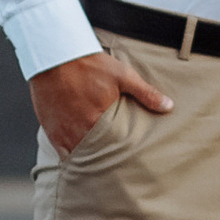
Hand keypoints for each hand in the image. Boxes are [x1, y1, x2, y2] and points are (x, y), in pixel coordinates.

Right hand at [31, 47, 172, 156]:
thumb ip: (145, 93)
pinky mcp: (51, 130)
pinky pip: (61, 152)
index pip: (113, 150)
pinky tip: (77, 155)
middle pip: (95, 154)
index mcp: (98, 122)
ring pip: (78, 155)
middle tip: (114, 164)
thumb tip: (168, 107)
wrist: (55, 56)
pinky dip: (69, 155)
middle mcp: (79, 132)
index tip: (126, 159)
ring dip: (88, 157)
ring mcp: (63, 132)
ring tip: (98, 161)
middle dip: (104, 158)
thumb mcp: (122, 75)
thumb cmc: (89, 64)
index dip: (119, 155)